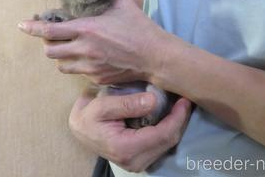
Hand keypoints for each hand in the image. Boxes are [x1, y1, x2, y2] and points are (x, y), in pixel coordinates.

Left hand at [18, 0, 184, 85]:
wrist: (154, 57)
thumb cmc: (139, 28)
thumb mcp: (121, 4)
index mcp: (86, 29)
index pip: (49, 30)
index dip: (32, 28)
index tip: (22, 25)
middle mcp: (83, 49)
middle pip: (49, 51)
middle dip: (48, 44)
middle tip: (54, 37)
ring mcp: (89, 66)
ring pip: (61, 65)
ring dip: (61, 56)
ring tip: (70, 48)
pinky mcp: (96, 77)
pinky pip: (78, 73)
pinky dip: (78, 65)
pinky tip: (89, 58)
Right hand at [69, 91, 191, 172]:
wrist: (80, 130)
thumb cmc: (88, 117)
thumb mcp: (101, 105)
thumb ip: (126, 103)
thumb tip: (153, 100)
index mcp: (126, 148)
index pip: (163, 134)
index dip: (177, 117)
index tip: (184, 100)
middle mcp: (135, 162)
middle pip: (170, 141)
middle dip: (180, 120)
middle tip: (184, 99)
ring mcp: (138, 164)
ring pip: (168, 144)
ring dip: (176, 125)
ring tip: (178, 105)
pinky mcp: (140, 160)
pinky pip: (162, 145)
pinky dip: (168, 129)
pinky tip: (169, 115)